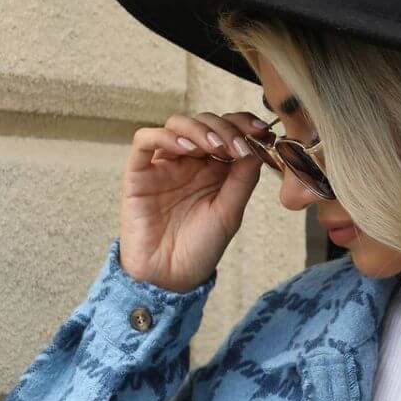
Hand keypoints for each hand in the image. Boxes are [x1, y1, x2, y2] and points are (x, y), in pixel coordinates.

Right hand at [117, 108, 270, 293]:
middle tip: (238, 143)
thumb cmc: (200, 249)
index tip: (262, 130)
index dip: (243, 124)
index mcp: (214, 169)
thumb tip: (257, 144)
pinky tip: (186, 149)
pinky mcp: (139, 172)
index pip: (227, 132)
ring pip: (177, 125)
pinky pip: (145, 140)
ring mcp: (163, 164)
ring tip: (215, 146)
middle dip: (224, 127)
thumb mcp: (230, 213)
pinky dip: (165, 137)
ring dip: (199, 129)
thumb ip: (243, 178)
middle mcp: (189, 162)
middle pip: (204, 123)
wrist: (170, 278)